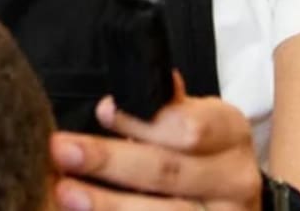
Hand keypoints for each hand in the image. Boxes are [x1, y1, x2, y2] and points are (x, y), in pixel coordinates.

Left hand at [51, 74, 261, 210]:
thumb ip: (163, 108)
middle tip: (64, 151)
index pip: (188, 127)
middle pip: (169, 172)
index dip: (142, 122)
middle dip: (112, 161)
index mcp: (231, 133)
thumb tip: (120, 99)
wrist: (229, 202)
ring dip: (110, 204)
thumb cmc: (201, 152)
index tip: (101, 112)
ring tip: (67, 194)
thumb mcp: (195, 120)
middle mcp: (236, 179)